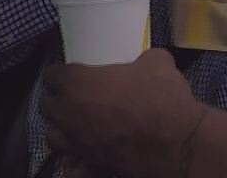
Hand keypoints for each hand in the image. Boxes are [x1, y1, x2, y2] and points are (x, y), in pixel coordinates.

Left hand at [42, 49, 207, 177]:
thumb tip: (144, 62)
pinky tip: (86, 155)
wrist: (178, 143)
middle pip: (47, 106)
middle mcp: (67, 113)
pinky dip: (75, 161)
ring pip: (53, 137)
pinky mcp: (89, 167)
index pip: (51, 75)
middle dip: (59, 100)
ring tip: (78, 127)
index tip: (72, 73)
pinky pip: (71, 166)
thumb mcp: (157, 62)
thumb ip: (141, 59)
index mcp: (77, 82)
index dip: (60, 73)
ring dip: (62, 130)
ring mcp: (76, 143)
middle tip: (77, 98)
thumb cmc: (162, 96)